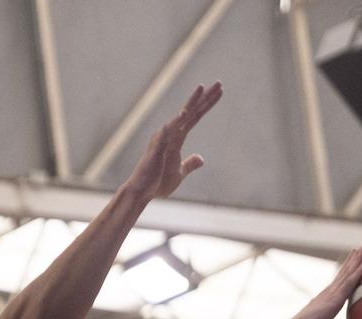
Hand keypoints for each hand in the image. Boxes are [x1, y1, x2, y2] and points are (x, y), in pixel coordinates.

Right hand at [122, 82, 221, 200]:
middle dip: (205, 97)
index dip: (207, 104)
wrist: (141, 192)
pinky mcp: (157, 148)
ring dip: (192, 102)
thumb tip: (201, 158)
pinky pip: (168, 133)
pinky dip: (176, 123)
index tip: (220, 92)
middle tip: (219, 83)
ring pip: (181, 117)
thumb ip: (189, 164)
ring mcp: (163, 139)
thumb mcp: (179, 174)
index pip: (195, 117)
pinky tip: (185, 113)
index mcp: (177, 138)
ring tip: (202, 88)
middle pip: (191, 111)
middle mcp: (171, 134)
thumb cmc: (157, 184)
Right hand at [285, 242, 361, 318]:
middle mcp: (329, 292)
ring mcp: (331, 294)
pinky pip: (349, 284)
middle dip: (355, 258)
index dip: (349, 268)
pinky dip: (358, 273)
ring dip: (358, 259)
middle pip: (345, 271)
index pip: (341, 280)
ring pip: (348, 273)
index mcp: (326, 298)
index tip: (355, 256)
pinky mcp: (334, 299)